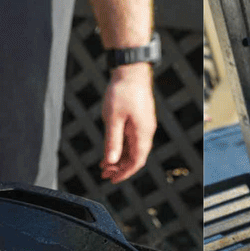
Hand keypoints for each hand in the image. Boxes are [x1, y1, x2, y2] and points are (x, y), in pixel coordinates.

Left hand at [100, 64, 155, 182]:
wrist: (131, 70)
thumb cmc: (122, 91)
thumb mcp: (113, 119)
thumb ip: (112, 141)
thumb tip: (110, 162)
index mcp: (142, 133)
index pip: (136, 162)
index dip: (124, 173)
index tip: (111, 180)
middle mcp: (146, 132)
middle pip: (135, 157)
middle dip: (120, 167)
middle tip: (103, 173)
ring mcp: (143, 125)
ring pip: (133, 149)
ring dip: (119, 158)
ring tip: (104, 164)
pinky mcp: (139, 119)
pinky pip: (132, 139)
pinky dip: (121, 146)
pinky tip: (110, 149)